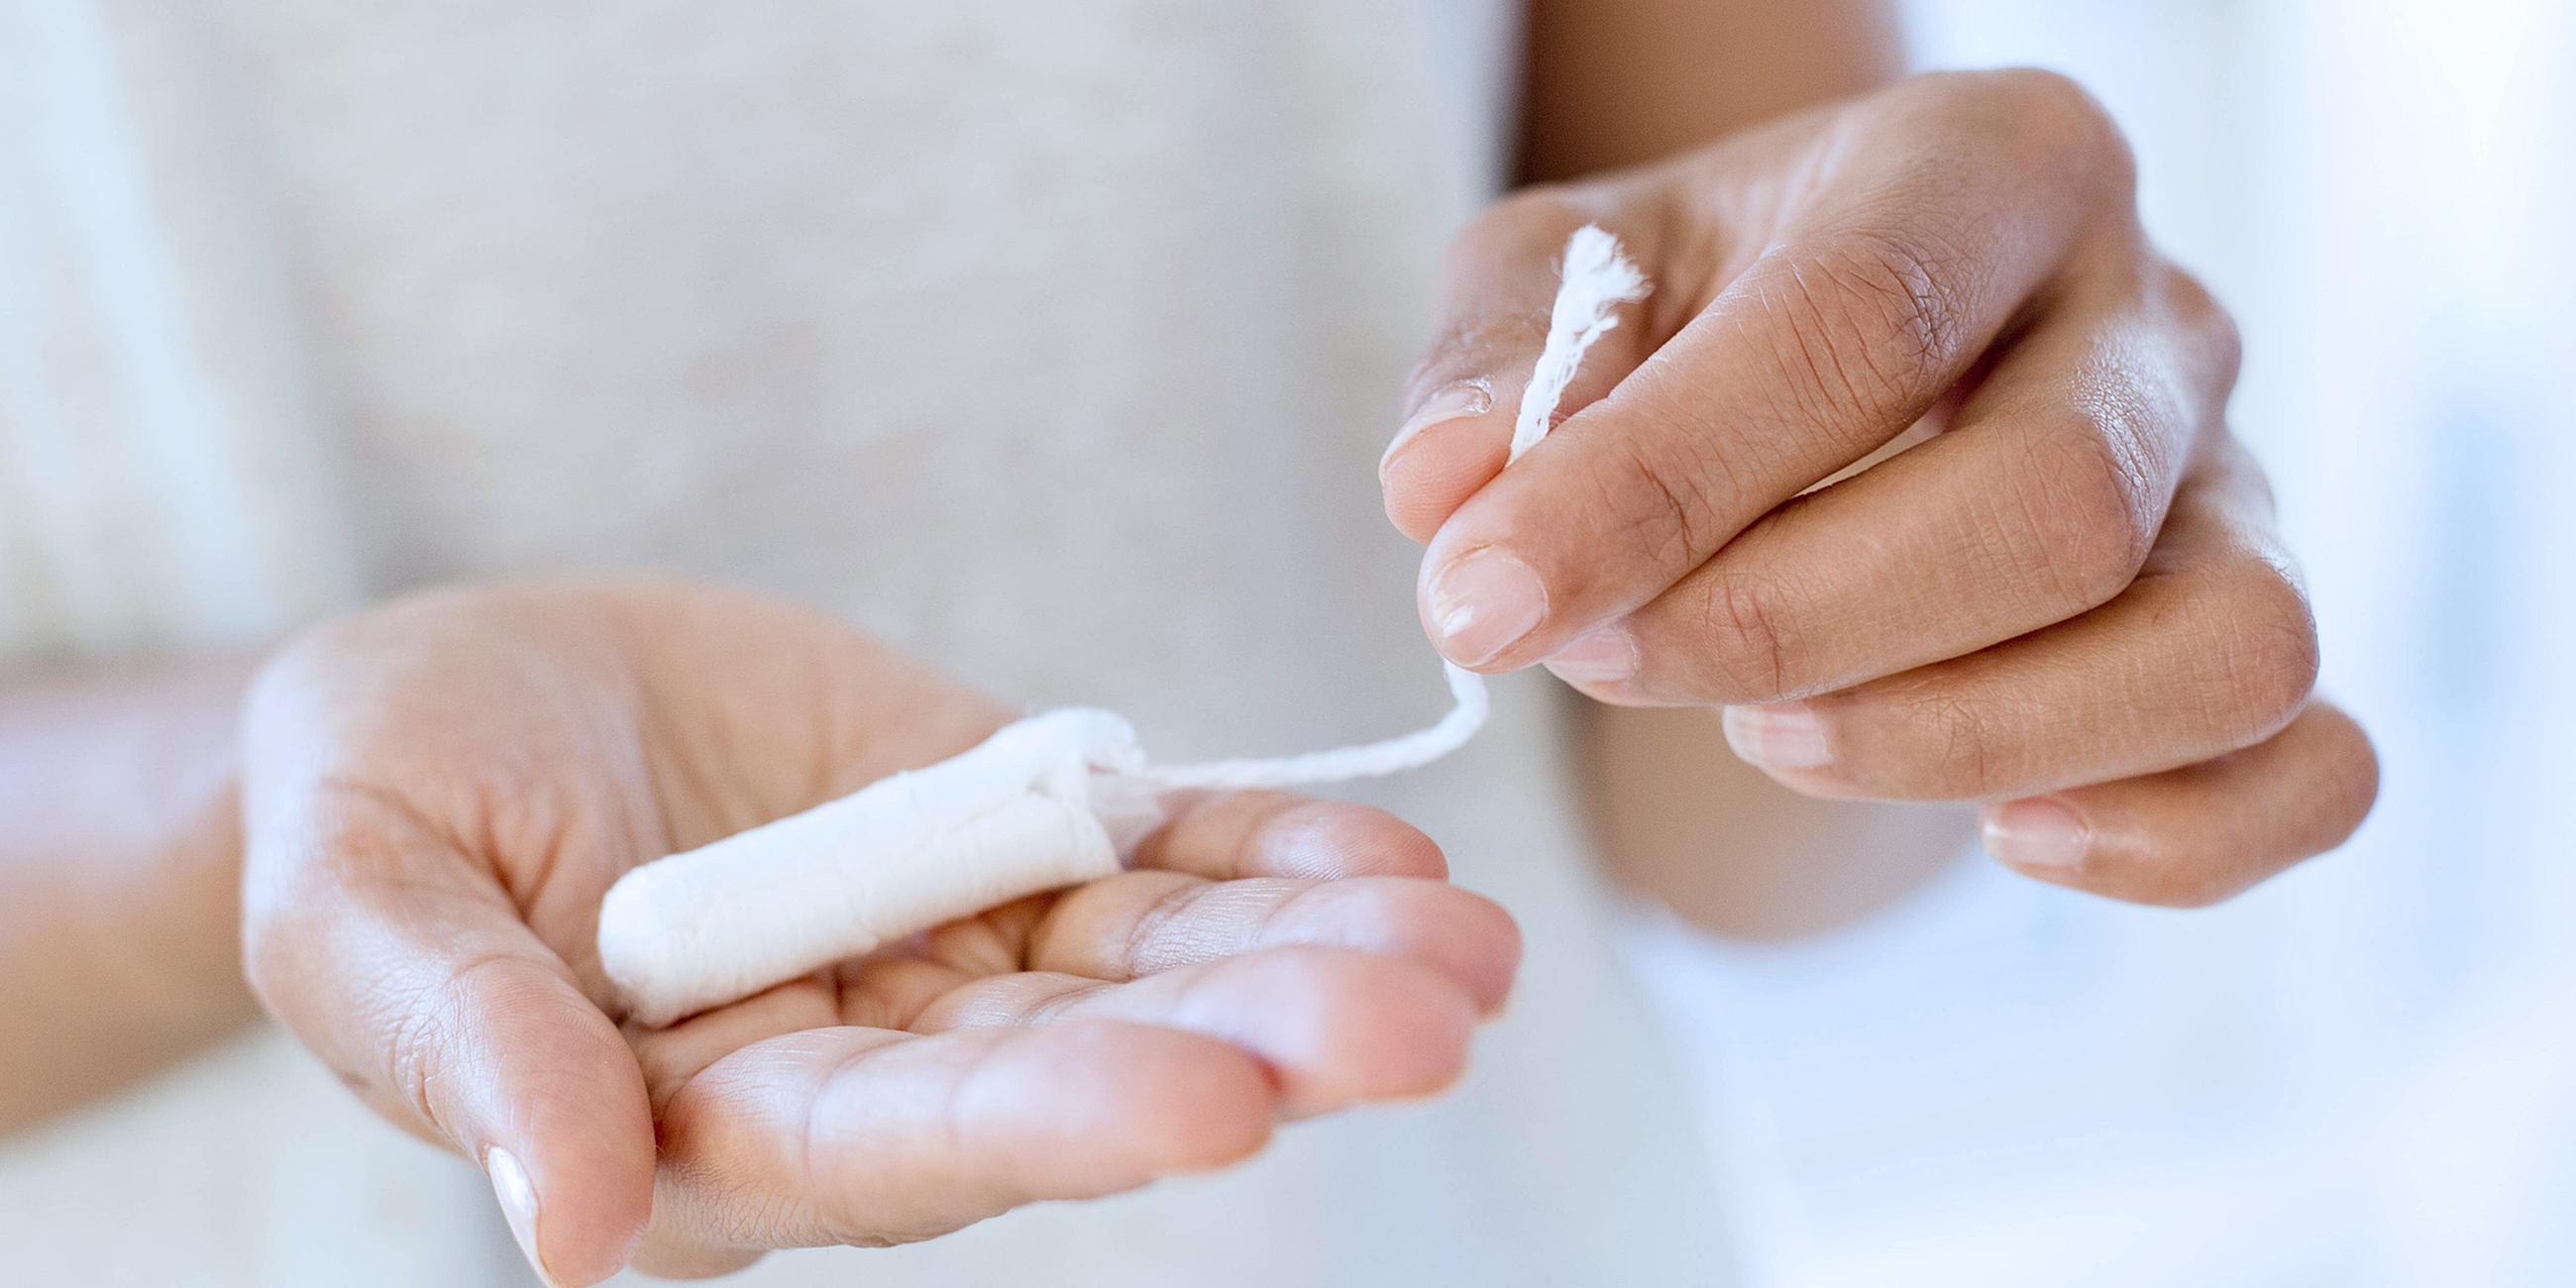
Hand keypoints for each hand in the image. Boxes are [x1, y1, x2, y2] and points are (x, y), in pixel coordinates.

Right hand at [239, 581, 1516, 1282]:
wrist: (453, 694)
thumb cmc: (367, 809)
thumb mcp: (364, 909)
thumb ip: (473, 1050)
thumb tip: (571, 1231)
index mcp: (712, 1122)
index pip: (902, 1144)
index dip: (1057, 1122)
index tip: (1218, 1098)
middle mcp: (863, 1057)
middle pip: (1078, 1064)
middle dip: (1254, 1042)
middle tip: (1428, 1018)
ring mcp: (945, 939)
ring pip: (1150, 963)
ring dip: (1309, 955)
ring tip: (1468, 946)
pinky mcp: (991, 824)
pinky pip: (1148, 854)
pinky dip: (1264, 854)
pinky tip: (1390, 861)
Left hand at [1381, 69, 2374, 906]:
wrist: (1835, 374)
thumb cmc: (1692, 316)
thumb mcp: (1564, 279)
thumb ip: (1499, 363)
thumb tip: (1450, 495)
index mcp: (1986, 161)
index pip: (1855, 321)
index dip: (1658, 487)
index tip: (1483, 600)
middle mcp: (2148, 306)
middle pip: (2050, 504)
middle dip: (1793, 628)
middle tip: (1611, 663)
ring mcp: (2239, 475)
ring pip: (2216, 645)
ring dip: (1966, 739)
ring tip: (1773, 735)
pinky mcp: (2265, 624)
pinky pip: (2313, 762)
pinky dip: (2172, 837)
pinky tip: (2004, 836)